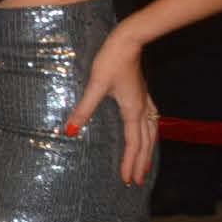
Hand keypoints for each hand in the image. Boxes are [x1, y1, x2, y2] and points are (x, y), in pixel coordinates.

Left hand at [62, 29, 155, 185]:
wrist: (128, 40)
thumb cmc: (111, 61)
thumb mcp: (95, 86)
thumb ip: (83, 110)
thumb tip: (70, 132)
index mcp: (132, 109)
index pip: (133, 143)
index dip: (131, 162)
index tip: (129, 178)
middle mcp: (142, 108)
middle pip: (145, 141)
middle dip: (141, 162)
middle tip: (138, 180)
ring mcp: (145, 100)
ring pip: (151, 131)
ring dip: (148, 149)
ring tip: (145, 164)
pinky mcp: (142, 93)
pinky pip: (151, 120)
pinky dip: (150, 133)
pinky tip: (148, 132)